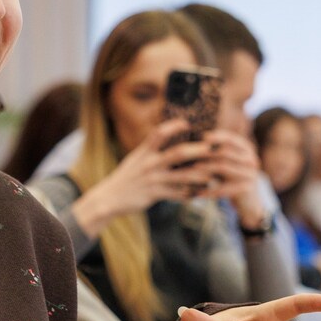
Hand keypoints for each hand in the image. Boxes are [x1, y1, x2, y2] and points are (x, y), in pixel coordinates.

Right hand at [71, 119, 227, 238]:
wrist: (109, 197)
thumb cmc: (126, 177)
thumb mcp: (135, 159)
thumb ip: (151, 150)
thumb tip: (165, 138)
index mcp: (144, 152)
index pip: (159, 133)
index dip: (174, 126)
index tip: (187, 123)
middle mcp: (149, 163)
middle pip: (177, 153)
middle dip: (196, 150)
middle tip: (210, 148)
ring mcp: (152, 179)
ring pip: (181, 176)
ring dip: (198, 175)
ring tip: (211, 175)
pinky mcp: (153, 194)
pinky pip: (176, 194)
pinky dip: (188, 194)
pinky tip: (198, 194)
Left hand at [195, 130, 264, 225]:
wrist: (248, 200)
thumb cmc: (231, 177)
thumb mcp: (225, 162)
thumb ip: (215, 152)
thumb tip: (193, 141)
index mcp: (246, 148)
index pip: (230, 138)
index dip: (216, 136)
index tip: (201, 137)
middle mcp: (251, 159)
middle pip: (225, 152)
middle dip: (206, 153)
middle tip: (189, 155)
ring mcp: (251, 173)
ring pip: (224, 167)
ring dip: (205, 168)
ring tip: (191, 171)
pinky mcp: (247, 188)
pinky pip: (225, 188)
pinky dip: (210, 191)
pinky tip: (197, 194)